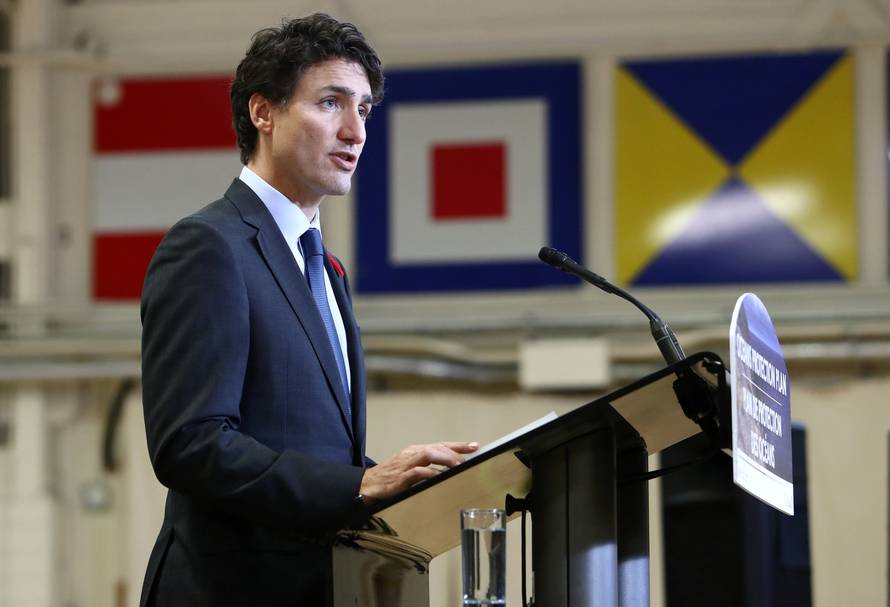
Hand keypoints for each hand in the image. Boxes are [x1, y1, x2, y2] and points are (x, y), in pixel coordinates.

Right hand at [360, 441, 478, 502]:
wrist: (367, 485)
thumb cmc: (390, 478)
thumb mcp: (410, 469)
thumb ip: (426, 468)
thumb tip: (447, 472)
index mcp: (415, 451)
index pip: (440, 444)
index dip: (458, 445)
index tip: (475, 446)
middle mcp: (411, 453)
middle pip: (437, 447)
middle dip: (455, 451)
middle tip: (469, 459)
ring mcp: (405, 464)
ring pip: (429, 454)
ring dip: (446, 459)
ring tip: (458, 465)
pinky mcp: (400, 477)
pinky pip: (417, 472)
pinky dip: (430, 473)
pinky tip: (439, 476)